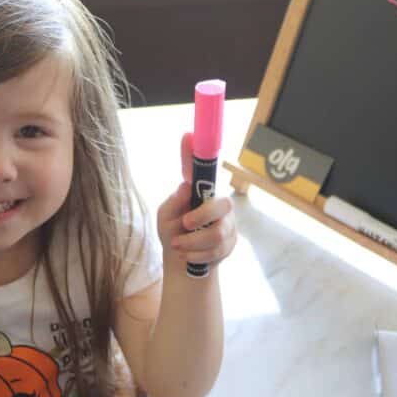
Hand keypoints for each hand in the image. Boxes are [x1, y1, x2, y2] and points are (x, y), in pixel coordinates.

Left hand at [156, 133, 236, 269]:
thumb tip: (185, 186)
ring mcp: (227, 223)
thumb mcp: (165, 216)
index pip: (201, 168)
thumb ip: (173, 203)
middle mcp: (218, 203)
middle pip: (222, 204)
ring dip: (192, 242)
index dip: (193, 152)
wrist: (182, 262)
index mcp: (201, 190)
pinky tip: (187, 255)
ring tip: (177, 245)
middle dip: (201, 216)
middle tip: (184, 224)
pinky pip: (217, 250)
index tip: (188, 135)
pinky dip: (197, 255)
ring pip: (217, 233)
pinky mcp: (230, 242)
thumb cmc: (173, 231)